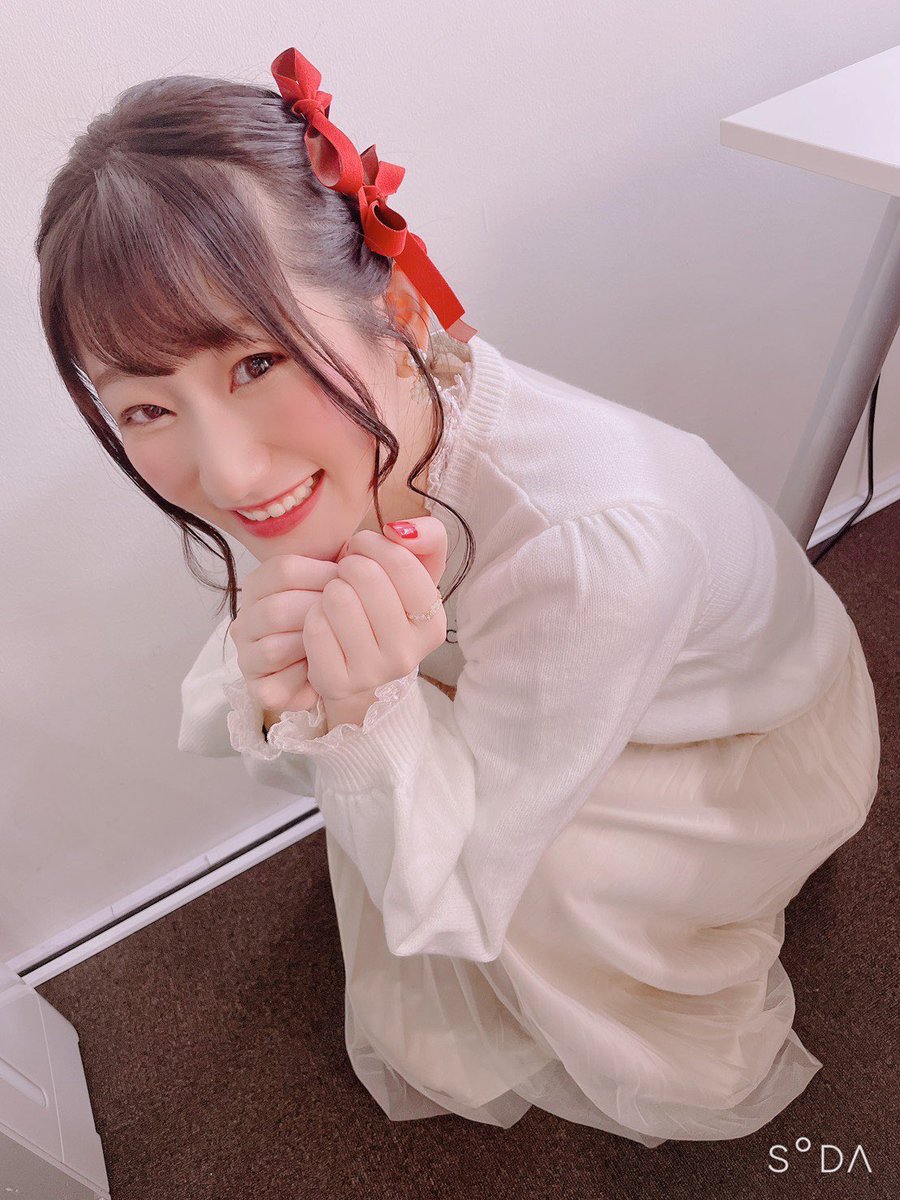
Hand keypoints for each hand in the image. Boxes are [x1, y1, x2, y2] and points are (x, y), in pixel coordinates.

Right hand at [228, 553, 340, 715]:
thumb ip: (339, 565)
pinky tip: (321, 669)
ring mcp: (248, 655)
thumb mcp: (334, 585)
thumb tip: (357, 553)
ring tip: (336, 643)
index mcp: (260, 586)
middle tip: (347, 617)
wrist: (338, 667)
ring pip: (274, 647)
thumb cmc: (334, 620)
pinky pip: (276, 683)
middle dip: (319, 613)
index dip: (322, 574)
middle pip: (276, 609)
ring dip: (312, 646)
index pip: (283, 570)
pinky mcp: (259, 689)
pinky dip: (303, 677)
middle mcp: (246, 620)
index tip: (348, 581)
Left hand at [302, 517, 448, 713]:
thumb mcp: (416, 570)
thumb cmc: (385, 605)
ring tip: (337, 598)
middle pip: (365, 576)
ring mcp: (372, 673)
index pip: (401, 562)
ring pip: (338, 599)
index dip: (373, 544)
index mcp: (432, 625)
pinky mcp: (336, 683)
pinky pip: (315, 627)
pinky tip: (324, 621)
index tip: (363, 547)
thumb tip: (400, 531)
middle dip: (349, 565)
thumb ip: (428, 537)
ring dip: (330, 589)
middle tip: (347, 576)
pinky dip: (314, 615)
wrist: (356, 660)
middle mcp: (407, 654)